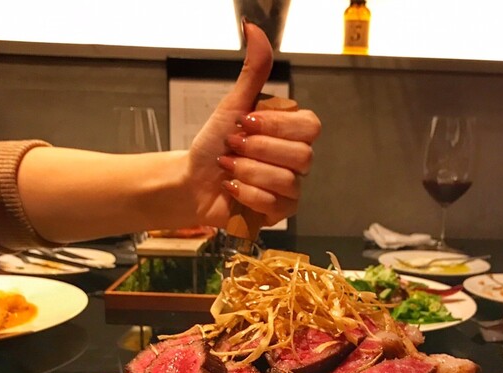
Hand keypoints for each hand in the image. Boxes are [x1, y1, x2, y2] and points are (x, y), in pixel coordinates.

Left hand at [187, 22, 320, 229]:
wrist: (193, 181)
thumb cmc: (213, 145)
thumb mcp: (233, 106)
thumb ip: (253, 73)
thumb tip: (254, 29)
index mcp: (292, 134)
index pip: (310, 127)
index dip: (277, 126)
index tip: (245, 122)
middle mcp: (297, 161)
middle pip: (302, 156)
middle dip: (258, 150)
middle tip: (233, 146)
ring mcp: (291, 189)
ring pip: (286, 180)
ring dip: (248, 172)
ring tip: (229, 169)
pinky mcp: (280, 213)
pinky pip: (275, 204)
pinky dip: (247, 194)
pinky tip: (233, 189)